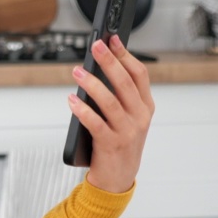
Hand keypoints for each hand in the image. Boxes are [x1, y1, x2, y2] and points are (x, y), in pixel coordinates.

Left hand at [68, 36, 154, 192]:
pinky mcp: (111, 144)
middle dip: (109, 61)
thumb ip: (119, 96)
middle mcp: (139, 117)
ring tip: (77, 71)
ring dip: (92, 84)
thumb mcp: (127, 118)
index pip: (139, 75)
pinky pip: (95, 123)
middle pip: (125, 83)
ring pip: (109, 101)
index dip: (126, 55)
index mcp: (145, 107)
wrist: (118, 179)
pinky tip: (71, 99)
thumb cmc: (119, 143)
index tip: (112, 39)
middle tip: (95, 46)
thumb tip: (99, 68)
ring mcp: (127, 131)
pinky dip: (82, 110)